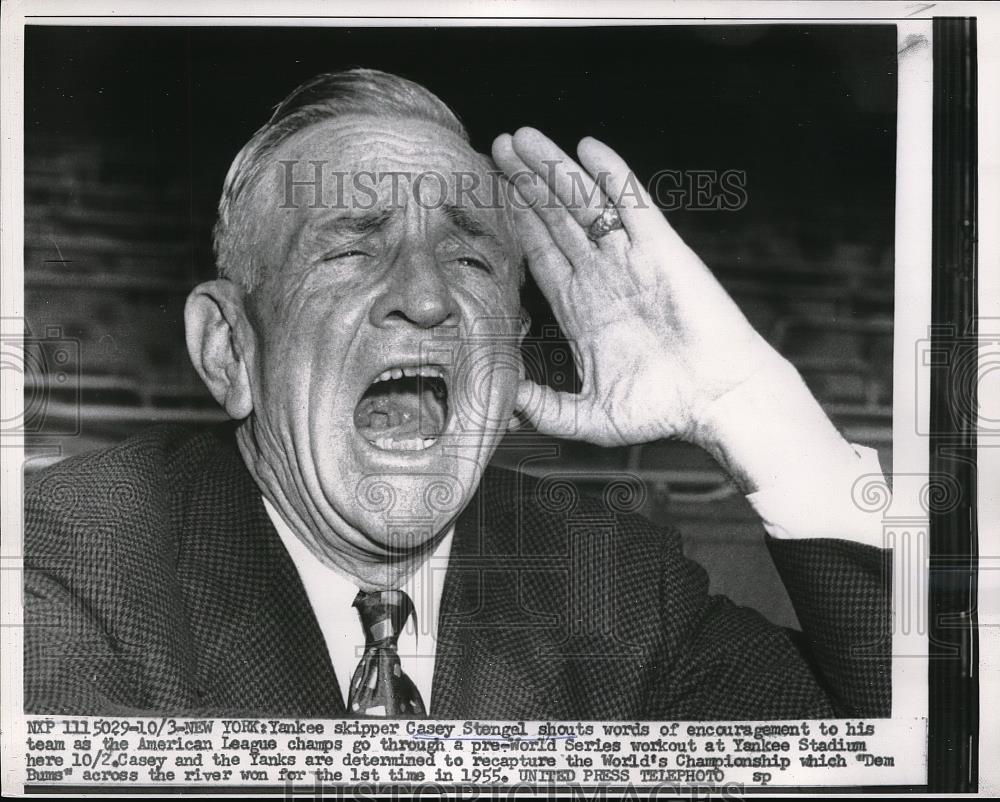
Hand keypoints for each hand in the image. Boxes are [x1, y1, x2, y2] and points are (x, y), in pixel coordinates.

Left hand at [492, 127, 787, 450]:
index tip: (488, 197)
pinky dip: (611, 173)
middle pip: (554, 218)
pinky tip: (587, 148)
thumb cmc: (662, 410)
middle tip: (497, 147)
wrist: (719, 399)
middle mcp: (602, 276)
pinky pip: (631, 201)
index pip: (539, 255)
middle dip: (524, 183)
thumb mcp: (588, 416)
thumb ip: (544, 408)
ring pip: (583, 202)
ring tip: (521, 138)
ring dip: (553, 169)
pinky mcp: (661, 248)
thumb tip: (506, 402)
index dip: (515, 224)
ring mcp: (630, 258)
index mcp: (581, 309)